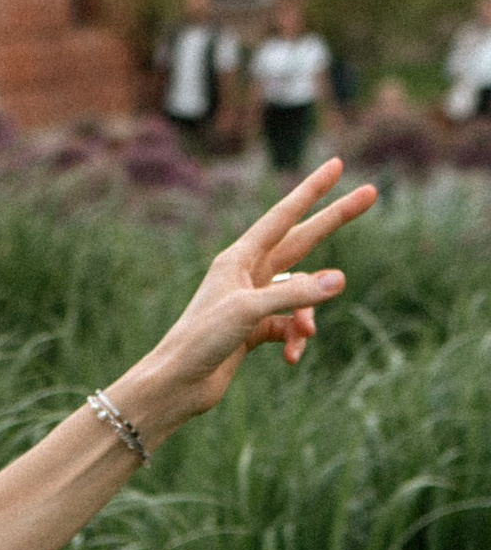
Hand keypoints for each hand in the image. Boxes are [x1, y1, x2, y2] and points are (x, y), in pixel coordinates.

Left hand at [140, 158, 375, 418]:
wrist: (177, 384)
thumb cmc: (202, 341)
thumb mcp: (248, 312)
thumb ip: (294, 295)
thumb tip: (340, 280)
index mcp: (239, 258)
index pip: (284, 216)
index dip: (312, 190)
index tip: (336, 165)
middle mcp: (247, 274)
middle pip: (302, 241)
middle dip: (334, 220)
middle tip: (371, 193)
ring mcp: (253, 301)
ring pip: (300, 295)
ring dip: (307, 316)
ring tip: (303, 337)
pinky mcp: (255, 329)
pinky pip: (290, 325)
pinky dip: (295, 339)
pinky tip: (291, 358)